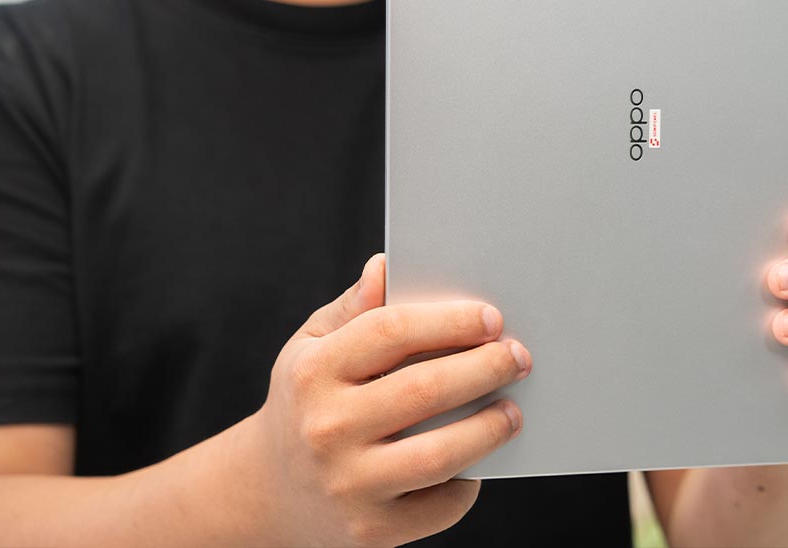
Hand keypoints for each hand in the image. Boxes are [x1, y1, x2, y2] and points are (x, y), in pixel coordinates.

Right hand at [243, 254, 532, 546]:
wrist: (269, 490)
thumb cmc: (307, 401)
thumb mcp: (310, 346)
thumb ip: (353, 308)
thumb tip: (385, 266)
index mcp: (312, 372)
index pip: (389, 333)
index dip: (449, 321)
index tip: (492, 317)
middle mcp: (325, 429)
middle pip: (424, 390)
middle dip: (485, 368)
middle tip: (518, 357)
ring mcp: (347, 485)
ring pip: (440, 453)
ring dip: (489, 428)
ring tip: (512, 411)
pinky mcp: (370, 530)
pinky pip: (439, 505)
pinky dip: (468, 483)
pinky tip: (478, 461)